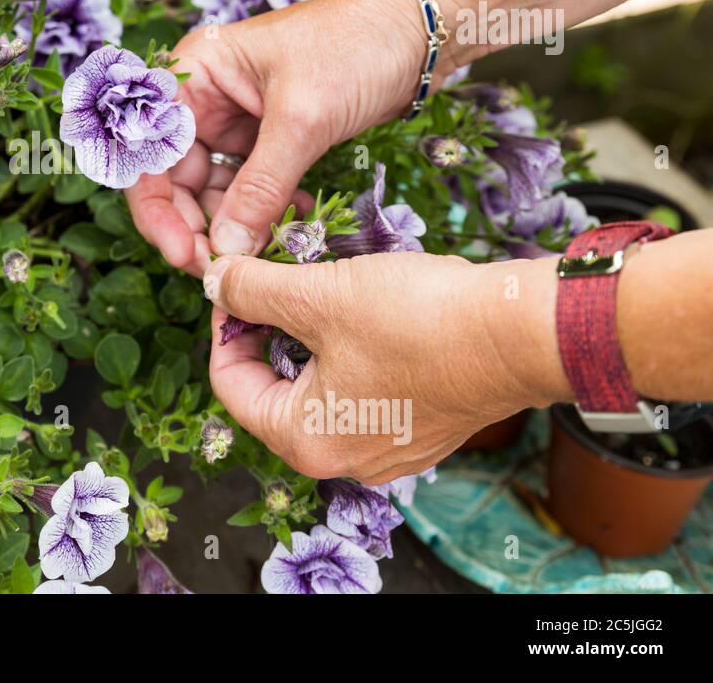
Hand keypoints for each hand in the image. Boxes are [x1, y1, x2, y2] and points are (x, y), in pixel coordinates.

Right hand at [125, 0, 425, 275]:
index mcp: (194, 75)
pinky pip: (254, 190)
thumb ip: (260, 187)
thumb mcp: (302, 119)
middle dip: (198, 226)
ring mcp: (237, 122)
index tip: (183, 254)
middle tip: (223, 271)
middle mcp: (206, 100)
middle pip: (178, 179)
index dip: (158, 208)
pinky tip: (295, 228)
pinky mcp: (271, 140)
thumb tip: (227, 249)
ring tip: (266, 255)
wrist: (420, 25)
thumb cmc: (355, 43)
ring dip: (235, 227)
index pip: (151, 153)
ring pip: (216, 191)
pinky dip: (268, 214)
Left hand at [201, 251, 571, 481]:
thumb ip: (253, 291)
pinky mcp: (420, 427)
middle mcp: (342, 459)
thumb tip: (214, 281)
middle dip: (269, 328)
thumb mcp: (317, 295)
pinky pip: (362, 388)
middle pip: (274, 387)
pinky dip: (351, 348)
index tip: (236, 283)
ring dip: (310, 334)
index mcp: (305, 442)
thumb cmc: (418, 321)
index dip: (225, 326)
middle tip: (277, 277)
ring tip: (320, 286)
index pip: (230, 385)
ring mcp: (386, 448)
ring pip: (320, 384)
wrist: (521, 331)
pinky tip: (364, 310)